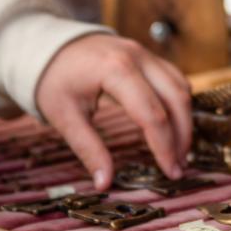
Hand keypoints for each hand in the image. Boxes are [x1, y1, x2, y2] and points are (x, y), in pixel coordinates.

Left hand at [36, 34, 191, 189]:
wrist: (47, 46)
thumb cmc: (54, 79)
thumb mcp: (64, 116)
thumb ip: (88, 149)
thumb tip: (104, 184)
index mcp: (116, 70)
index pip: (152, 114)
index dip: (164, 146)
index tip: (170, 172)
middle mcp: (137, 57)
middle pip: (176, 99)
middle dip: (182, 137)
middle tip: (178, 167)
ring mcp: (144, 53)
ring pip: (181, 87)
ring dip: (184, 120)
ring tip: (178, 152)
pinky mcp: (147, 56)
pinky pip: (174, 78)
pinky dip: (178, 103)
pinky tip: (173, 125)